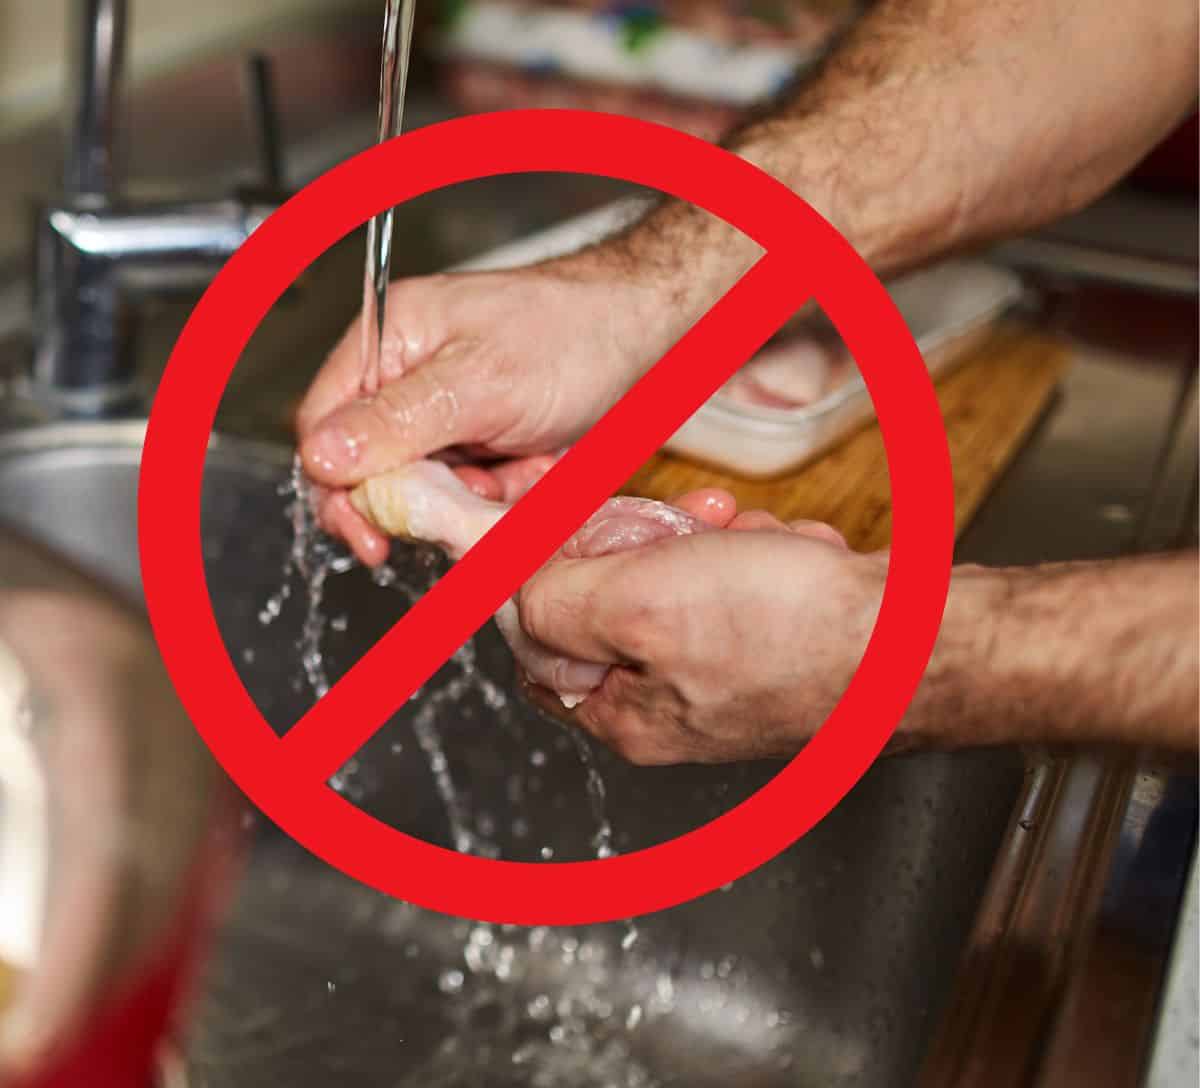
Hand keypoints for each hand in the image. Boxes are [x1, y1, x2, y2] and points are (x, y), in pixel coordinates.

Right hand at [296, 257, 673, 564]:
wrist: (647, 335)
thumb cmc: (573, 333)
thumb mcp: (481, 381)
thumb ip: (398, 421)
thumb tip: (321, 458)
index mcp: (389, 341)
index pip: (323, 425)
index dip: (336, 486)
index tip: (368, 534)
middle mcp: (407, 378)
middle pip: (368, 466)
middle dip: (413, 500)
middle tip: (449, 521)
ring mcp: (445, 413)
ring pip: (423, 489)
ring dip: (467, 502)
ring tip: (517, 478)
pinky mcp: (481, 441)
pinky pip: (468, 493)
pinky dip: (499, 497)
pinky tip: (535, 473)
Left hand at [517, 501, 884, 764]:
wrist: (919, 638)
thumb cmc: (795, 633)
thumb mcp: (640, 603)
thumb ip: (553, 598)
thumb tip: (500, 589)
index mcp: (622, 713)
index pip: (537, 641)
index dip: (540, 573)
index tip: (557, 521)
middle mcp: (667, 704)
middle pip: (607, 601)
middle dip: (640, 542)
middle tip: (678, 521)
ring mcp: (721, 674)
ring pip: (673, 578)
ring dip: (703, 540)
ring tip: (746, 538)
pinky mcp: (768, 643)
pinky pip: (732, 579)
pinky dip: (754, 553)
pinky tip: (786, 554)